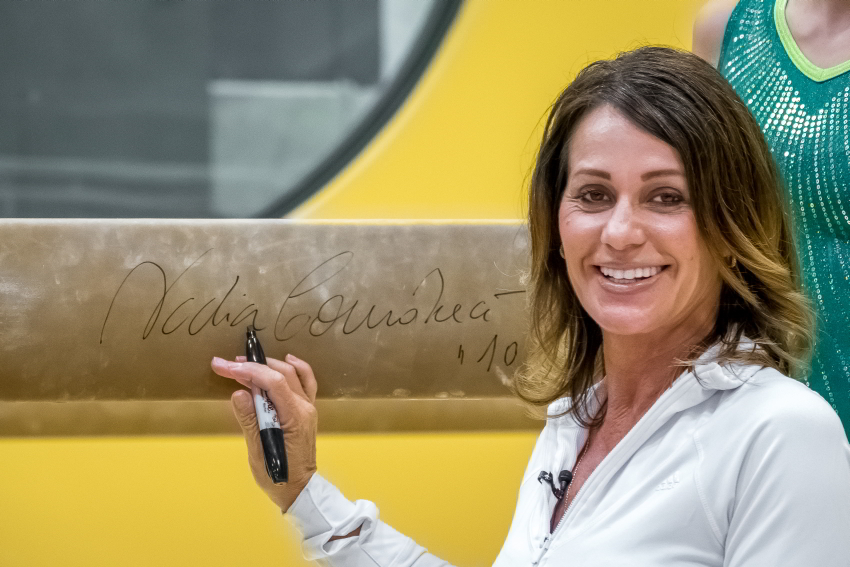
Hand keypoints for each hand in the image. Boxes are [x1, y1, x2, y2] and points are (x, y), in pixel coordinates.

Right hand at [211, 353, 317, 511]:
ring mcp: (308, 407)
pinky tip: (285, 360)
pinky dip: (295, 368)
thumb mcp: (258, 452)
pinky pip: (305, 381)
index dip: (249, 371)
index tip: (225, 367)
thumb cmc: (278, 476)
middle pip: (281, 374)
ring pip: (292, 374)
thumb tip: (239, 394)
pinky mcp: (306, 410)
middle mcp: (305, 407)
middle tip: (225, 364)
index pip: (274, 383)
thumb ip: (250, 421)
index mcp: (295, 417)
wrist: (299, 489)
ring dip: (267, 364)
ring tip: (243, 364)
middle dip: (252, 366)